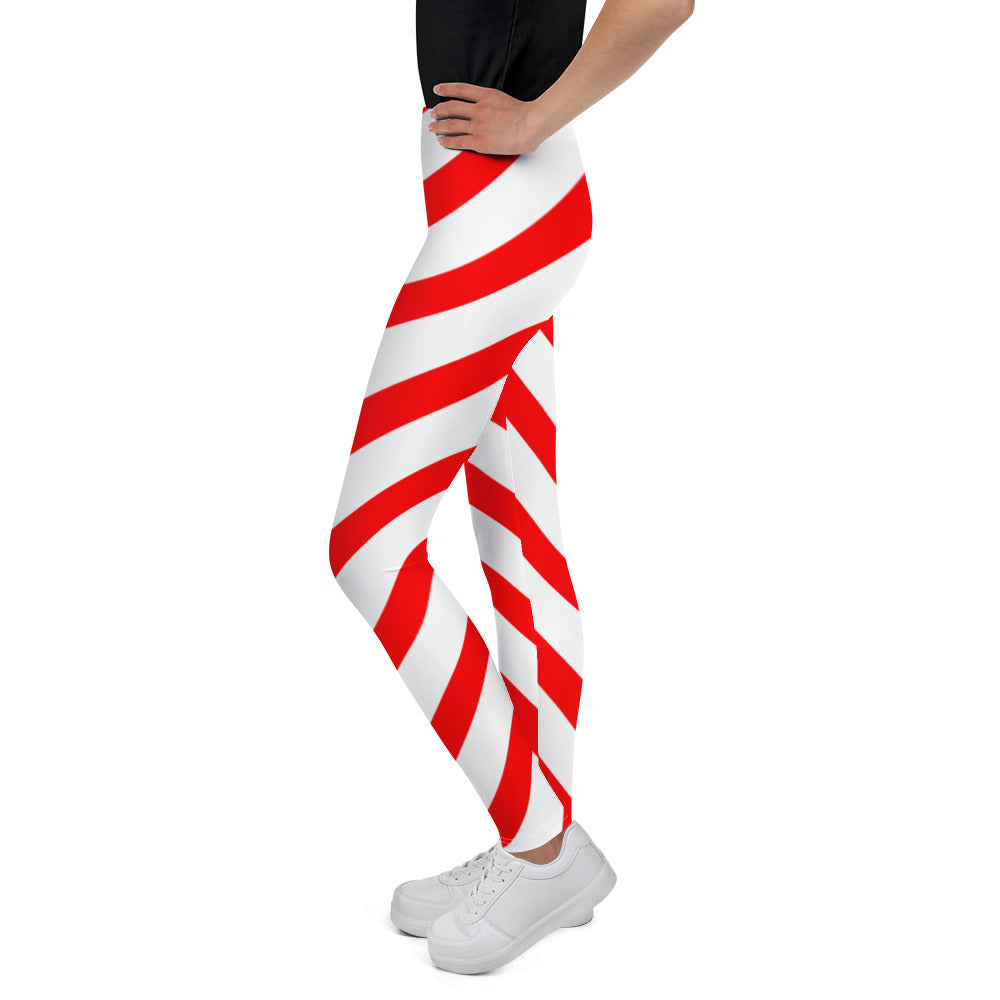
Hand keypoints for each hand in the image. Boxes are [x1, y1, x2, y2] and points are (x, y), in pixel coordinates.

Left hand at [427, 83, 548, 154]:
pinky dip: (447, 140)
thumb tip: (488, 109)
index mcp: (487, 95)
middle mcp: (479, 109)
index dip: (446, 88)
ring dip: (439, 126)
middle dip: (439, 110)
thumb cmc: (526, 115)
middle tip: (432, 113)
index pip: (460, 89)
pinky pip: (458, 140)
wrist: (532, 124)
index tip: (437, 89)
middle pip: (452, 107)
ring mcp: (478, 125)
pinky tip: (442, 141)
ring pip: (452, 124)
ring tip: (432, 128)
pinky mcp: (480, 141)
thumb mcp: (505, 100)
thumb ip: (493, 103)